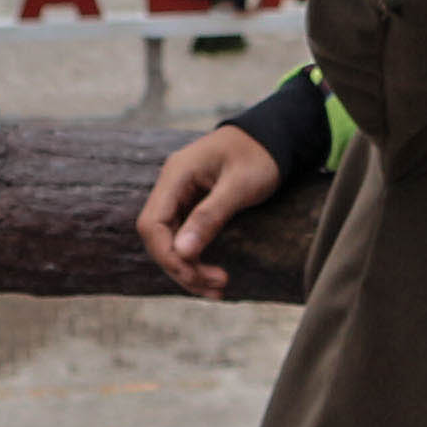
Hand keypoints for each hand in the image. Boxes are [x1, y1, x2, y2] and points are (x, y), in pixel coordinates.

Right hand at [138, 123, 281, 297]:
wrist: (273, 137)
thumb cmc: (259, 155)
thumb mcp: (240, 185)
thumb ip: (209, 216)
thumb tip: (182, 252)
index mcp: (176, 174)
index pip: (152, 223)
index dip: (168, 255)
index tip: (195, 274)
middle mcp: (171, 185)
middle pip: (158, 237)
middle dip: (182, 267)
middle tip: (216, 286)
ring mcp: (180, 195)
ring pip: (170, 241)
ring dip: (188, 269)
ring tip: (218, 289)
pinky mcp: (191, 205)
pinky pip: (183, 237)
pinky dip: (195, 259)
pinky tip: (210, 276)